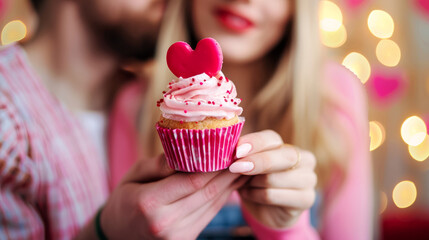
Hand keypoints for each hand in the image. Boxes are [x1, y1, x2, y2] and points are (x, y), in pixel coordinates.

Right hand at [101, 155, 248, 239]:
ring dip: (229, 185)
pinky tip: (229, 184)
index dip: (215, 164)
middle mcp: (165, 223)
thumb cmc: (124, 200)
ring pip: (212, 205)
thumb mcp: (133, 176)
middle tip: (243, 154)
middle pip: (207, 193)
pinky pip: (209, 215)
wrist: (116, 236)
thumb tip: (185, 149)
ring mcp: (178, 236)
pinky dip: (221, 198)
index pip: (192, 180)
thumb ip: (158, 165)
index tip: (229, 148)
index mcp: (149, 203)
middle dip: (228, 173)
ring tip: (242, 167)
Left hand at [229, 130, 316, 228]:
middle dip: (257, 161)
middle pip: (284, 155)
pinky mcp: (306, 199)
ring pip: (275, 178)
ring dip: (253, 183)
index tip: (237, 150)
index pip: (272, 138)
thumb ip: (242, 155)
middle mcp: (304, 159)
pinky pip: (273, 195)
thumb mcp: (247, 165)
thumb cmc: (254, 181)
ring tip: (243, 185)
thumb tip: (229, 146)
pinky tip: (248, 194)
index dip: (255, 142)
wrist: (263, 209)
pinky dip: (255, 195)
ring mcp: (308, 179)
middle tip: (235, 167)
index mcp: (287, 146)